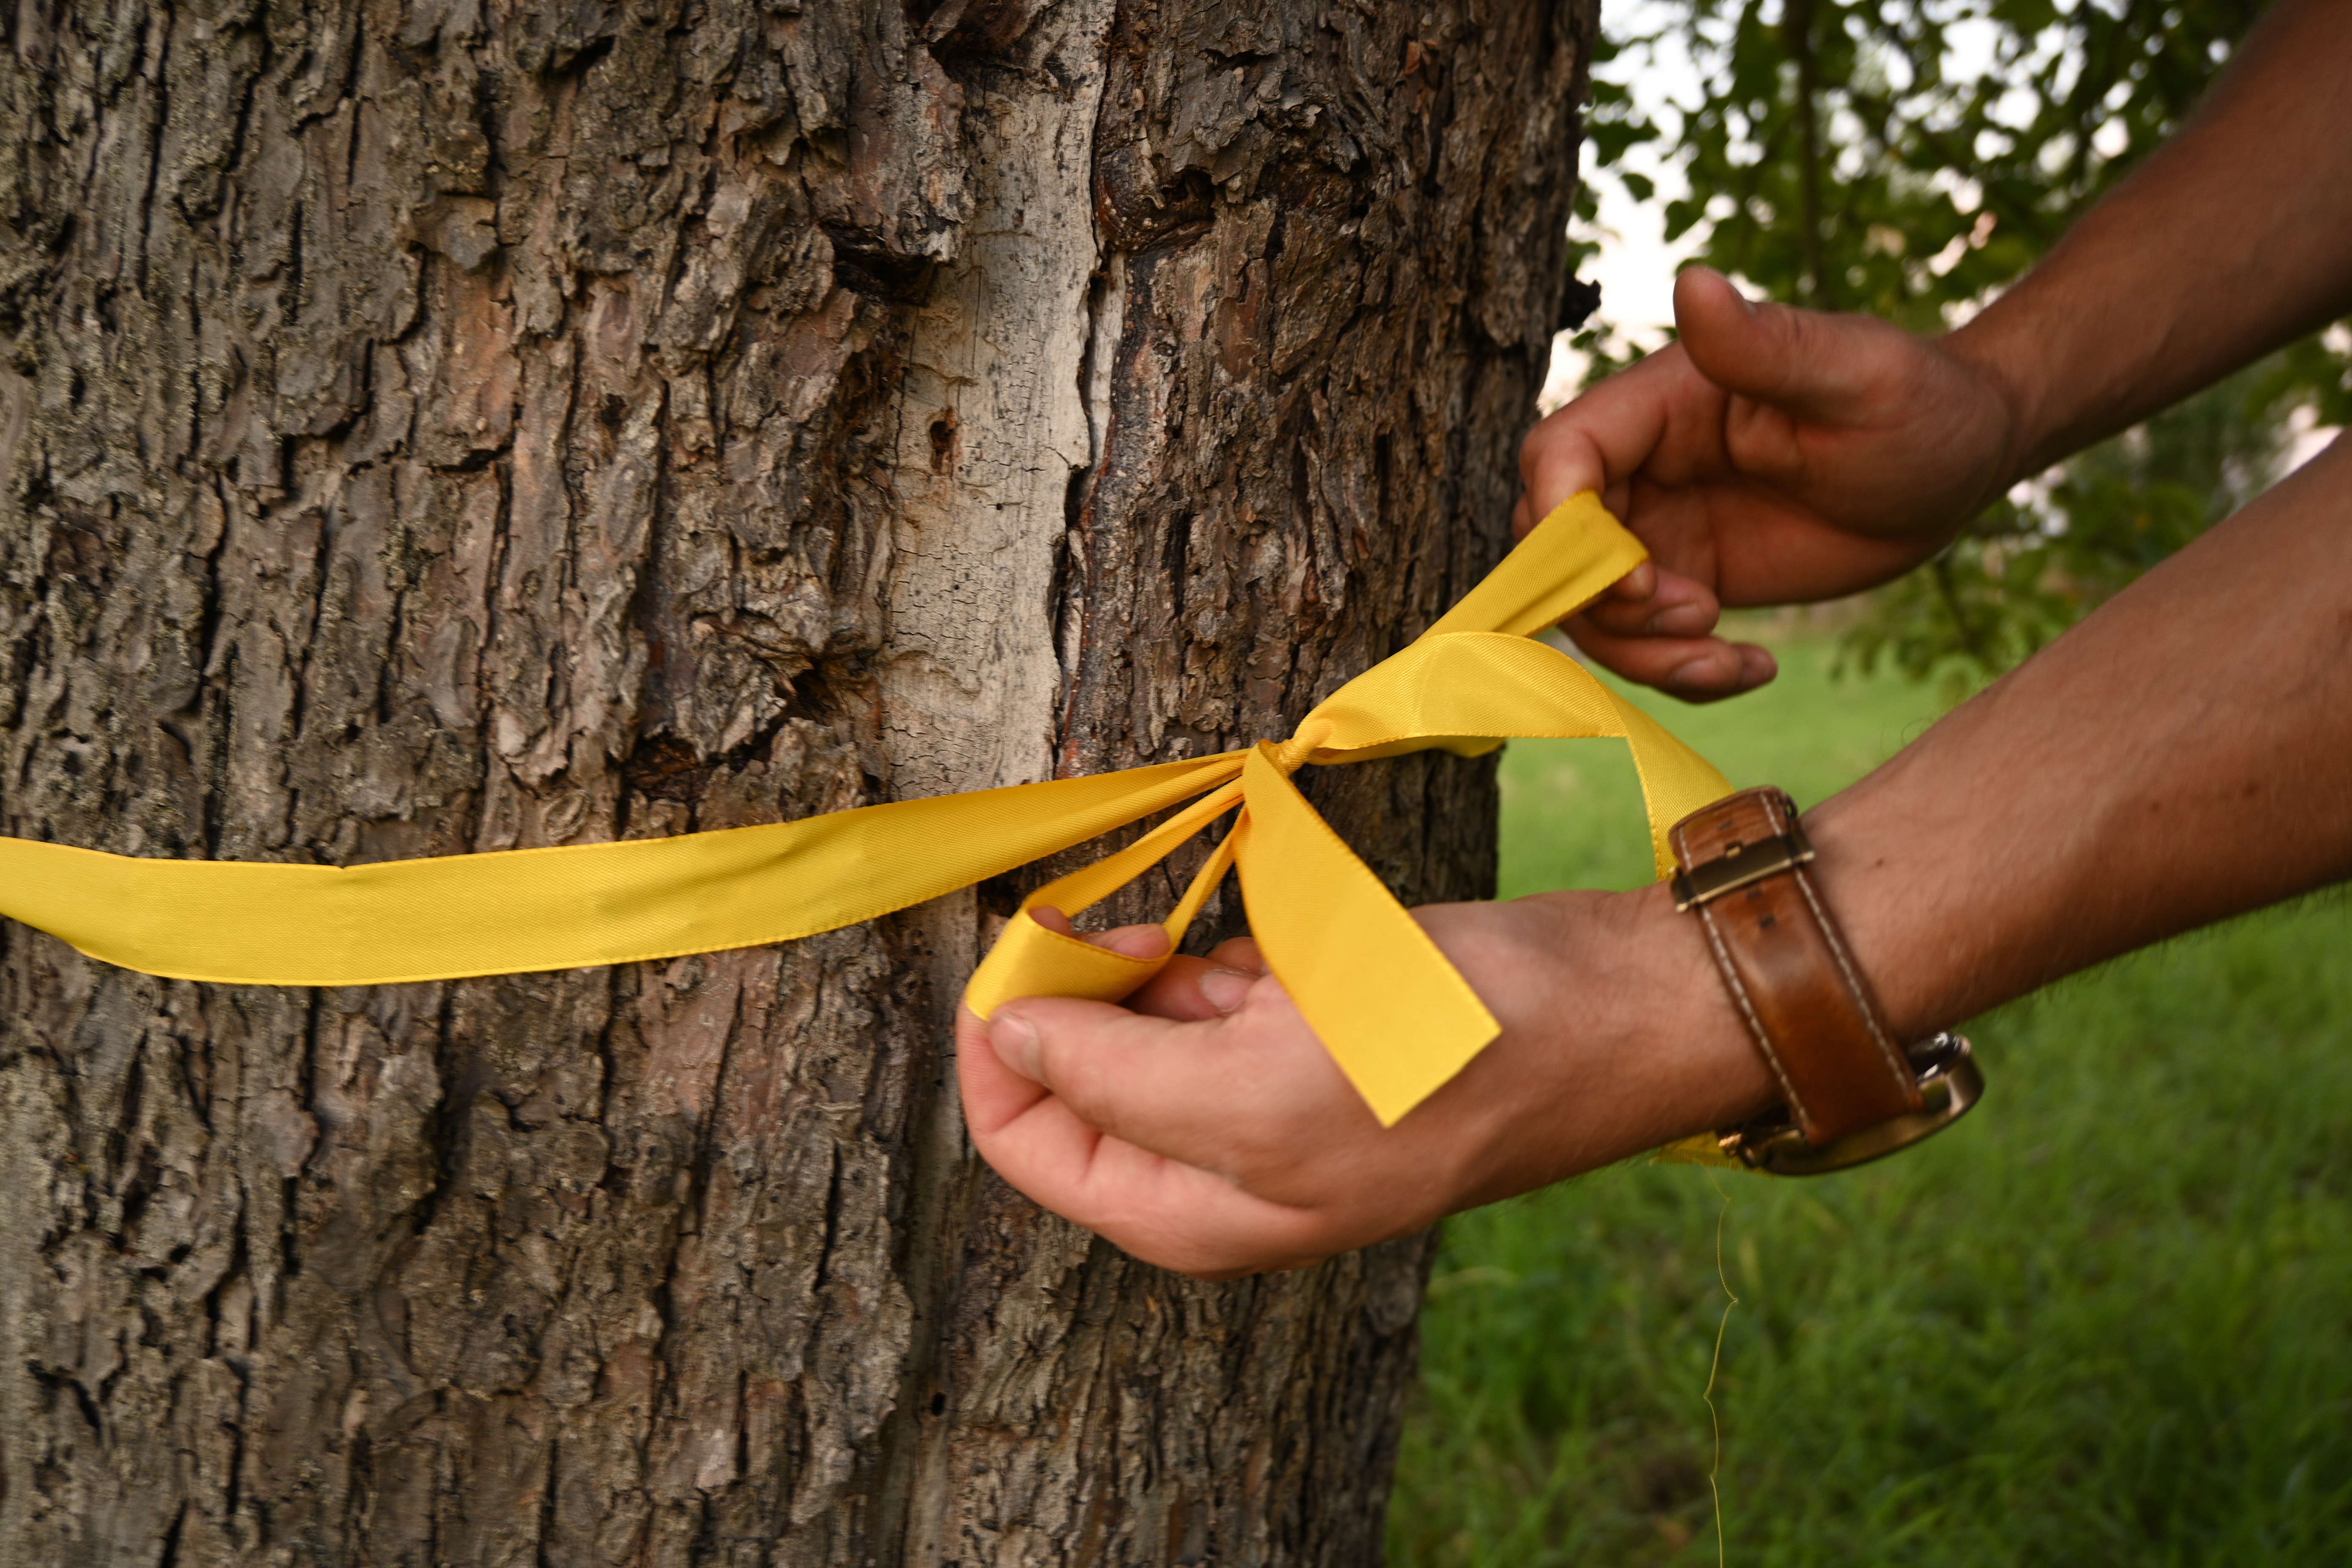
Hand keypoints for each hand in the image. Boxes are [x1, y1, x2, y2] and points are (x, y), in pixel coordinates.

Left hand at [955, 894, 1772, 1278]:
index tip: (1029, 947)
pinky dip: (1227, 955)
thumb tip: (1008, 1039)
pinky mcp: (1305, 1031)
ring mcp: (1262, 1096)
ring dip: (1163, 966)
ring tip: (1238, 958)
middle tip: (1132, 926)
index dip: (1003, 1041)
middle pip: (1072, 1074)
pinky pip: (1216, 985)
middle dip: (1084, 990)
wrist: (1603, 1010)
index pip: (1023, 1140)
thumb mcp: (1260, 1093)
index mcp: (1187, 1214)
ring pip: (1141, 1017)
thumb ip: (1114, 1078)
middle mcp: (1212, 1167)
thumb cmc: (1445, 1062)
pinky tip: (1289, 957)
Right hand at [1517, 267, 2021, 698]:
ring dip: (1642, 652)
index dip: (1565, 527)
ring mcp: (1663, 530)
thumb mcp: (1853, 373)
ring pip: (1591, 609)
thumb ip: (1764, 343)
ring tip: (1726, 654)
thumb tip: (1692, 280)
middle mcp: (1644, 467)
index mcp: (1660, 404)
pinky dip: (1682, 672)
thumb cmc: (1917, 401)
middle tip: (1699, 616)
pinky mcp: (1691, 581)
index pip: (1557, 458)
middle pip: (1554, 548)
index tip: (1639, 578)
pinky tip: (1756, 667)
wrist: (1961, 463)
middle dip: (1601, 604)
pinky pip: (1646, 643)